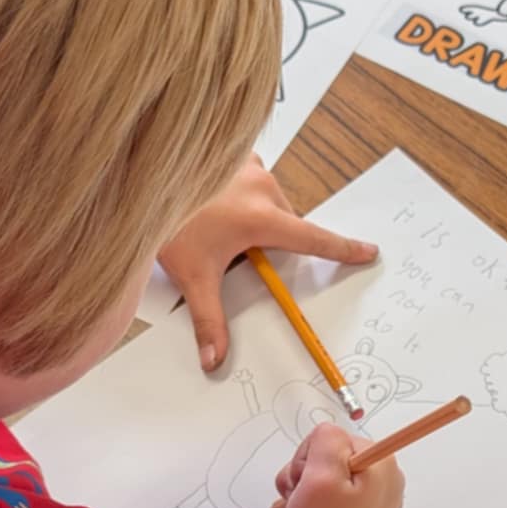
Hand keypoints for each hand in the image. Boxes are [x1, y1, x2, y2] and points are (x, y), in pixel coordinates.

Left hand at [157, 156, 377, 371]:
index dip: (343, 250)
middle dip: (263, 241)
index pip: (314, 239)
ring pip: (266, 199)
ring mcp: (247, 162)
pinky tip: (208, 197)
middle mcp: (262, 185)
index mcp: (262, 217)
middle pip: (283, 223)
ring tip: (212, 220)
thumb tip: (214, 358)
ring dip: (250, 213)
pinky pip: (248, 176)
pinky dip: (236, 189)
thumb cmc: (166, 217)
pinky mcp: (232, 149)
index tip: (368, 251)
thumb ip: (208, 319)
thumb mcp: (191, 275)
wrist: (138, 174)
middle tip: (228, 248)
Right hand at [270, 425, 403, 507]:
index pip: (332, 437)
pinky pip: (335, 503)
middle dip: (306, 476)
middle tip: (301, 503)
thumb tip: (329, 435)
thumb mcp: (319, 476)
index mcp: (381, 463)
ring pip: (329, 480)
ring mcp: (377, 504)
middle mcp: (386, 480)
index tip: (305, 484)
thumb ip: (325, 441)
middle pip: (331, 457)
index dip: (308, 458)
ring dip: (307, 494)